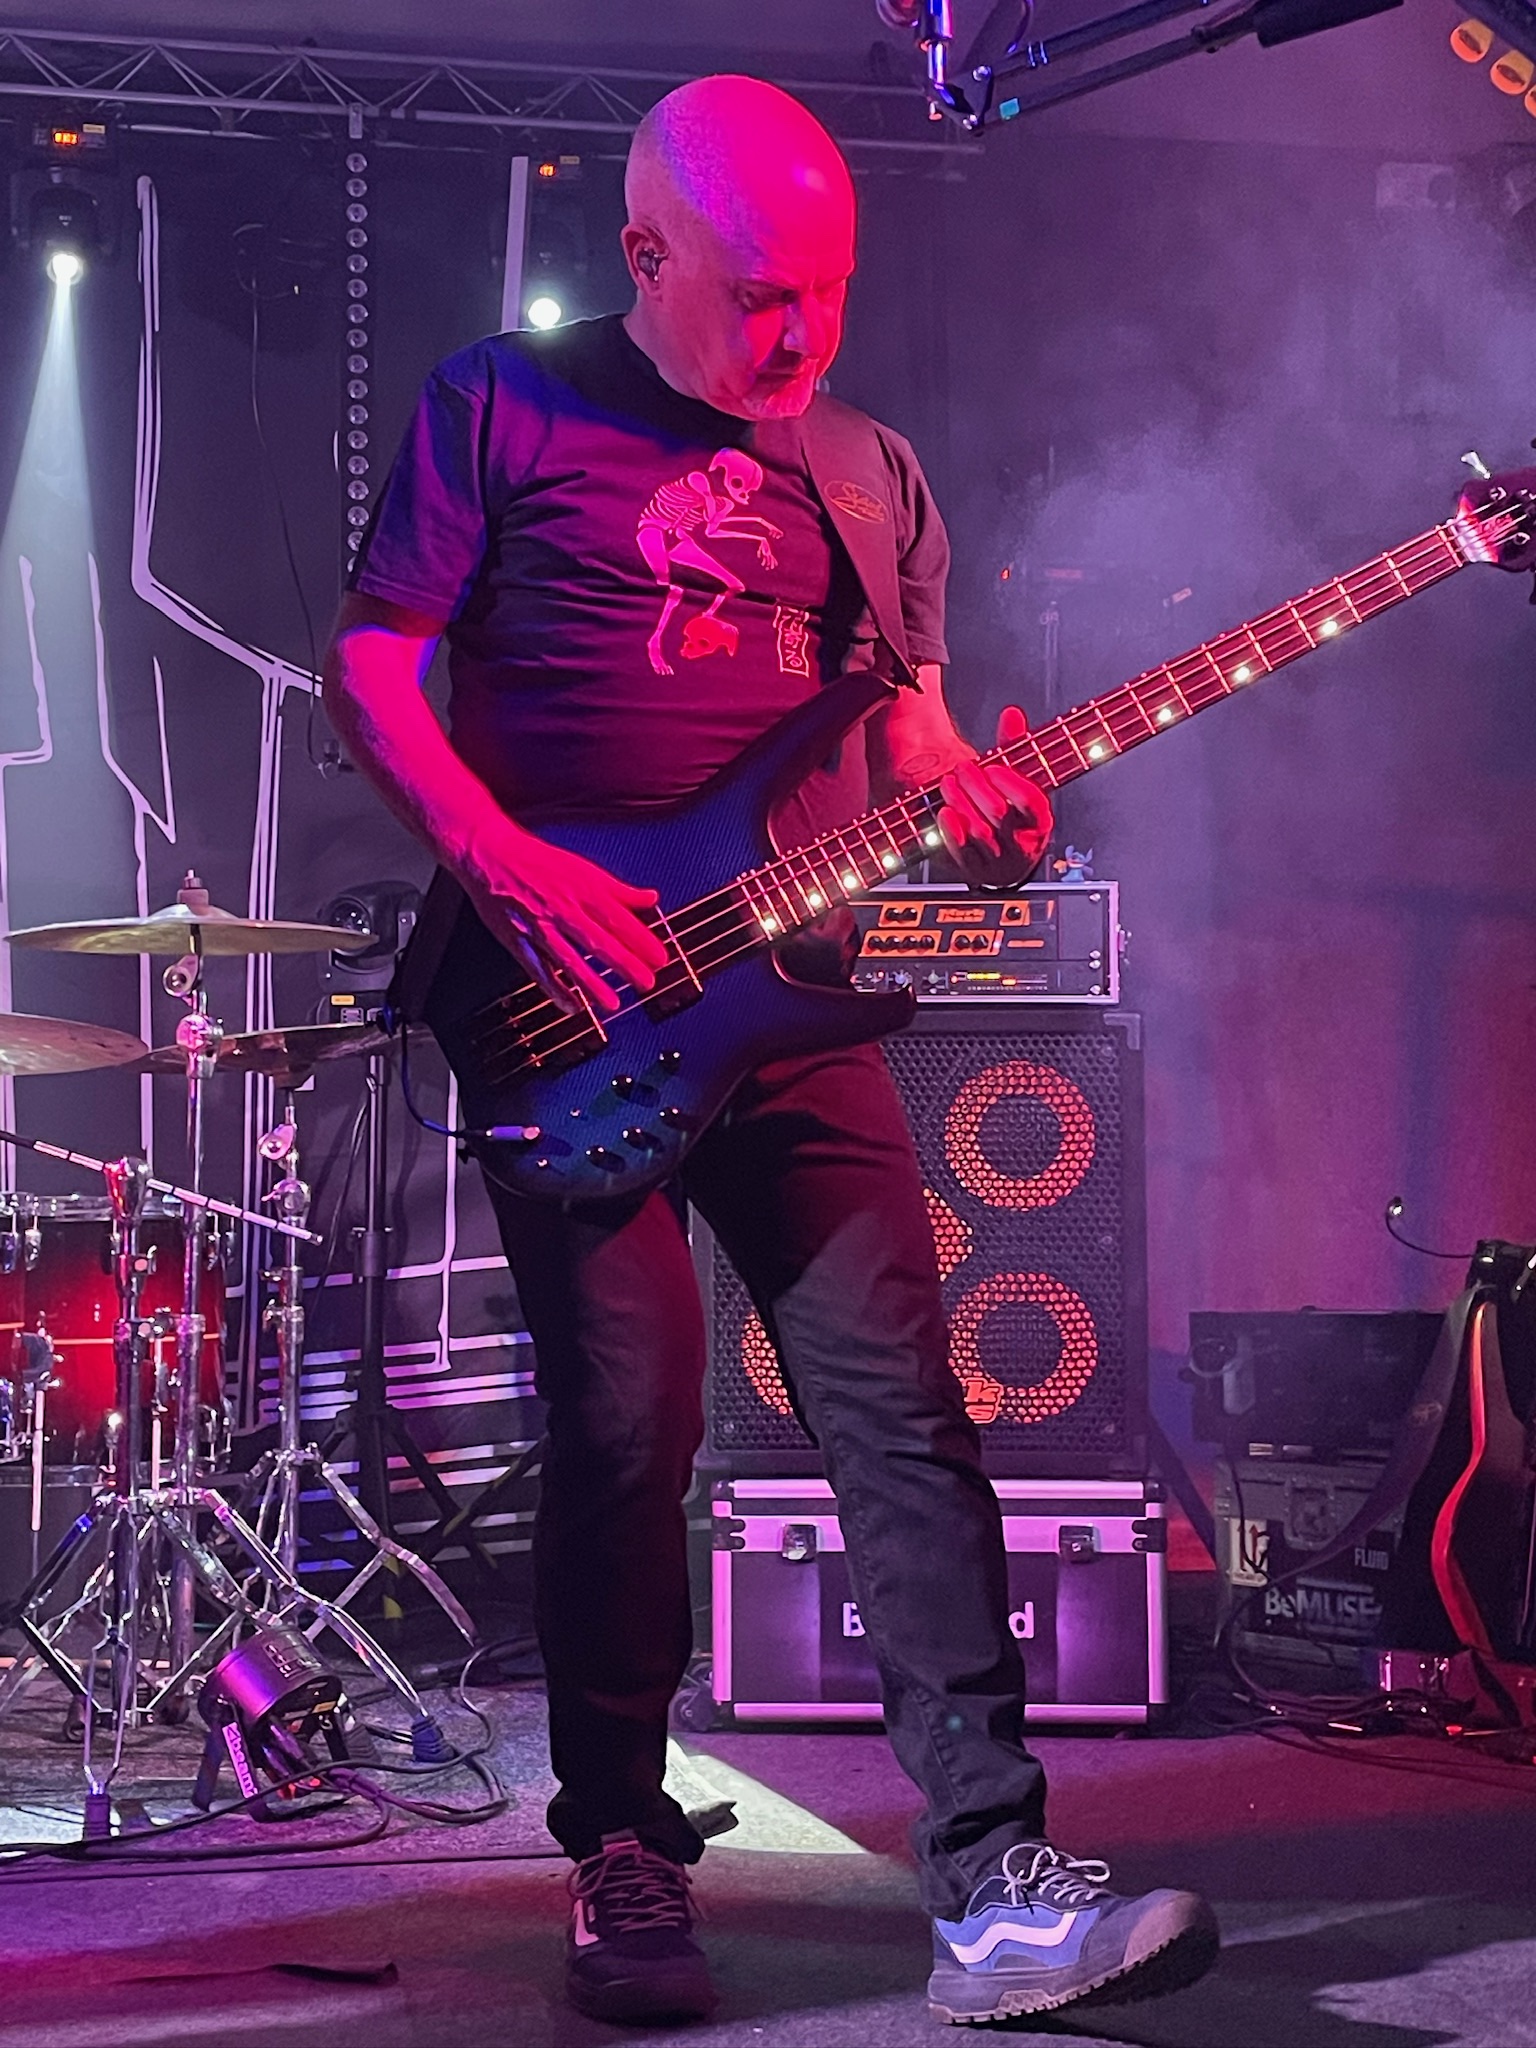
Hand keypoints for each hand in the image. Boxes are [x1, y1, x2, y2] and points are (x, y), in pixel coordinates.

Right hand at [457, 819, 669, 1017]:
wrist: (489, 854)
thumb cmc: (537, 862)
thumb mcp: (584, 869)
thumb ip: (619, 890)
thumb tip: (650, 899)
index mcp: (581, 889)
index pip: (618, 918)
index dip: (640, 941)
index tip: (659, 958)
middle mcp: (562, 909)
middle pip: (597, 940)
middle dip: (624, 964)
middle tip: (646, 983)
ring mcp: (539, 926)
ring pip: (568, 958)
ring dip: (591, 983)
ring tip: (612, 1003)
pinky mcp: (518, 940)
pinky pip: (538, 969)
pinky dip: (554, 989)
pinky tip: (571, 1005)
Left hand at [936, 706, 1054, 886]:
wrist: (1004, 858)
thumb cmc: (1012, 813)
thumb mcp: (1018, 780)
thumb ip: (1014, 748)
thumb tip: (1011, 714)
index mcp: (1040, 821)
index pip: (1031, 803)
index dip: (1010, 783)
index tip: (992, 767)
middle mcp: (1023, 844)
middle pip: (1000, 814)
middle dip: (977, 787)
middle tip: (963, 767)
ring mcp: (999, 860)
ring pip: (979, 832)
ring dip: (961, 803)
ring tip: (948, 782)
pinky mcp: (975, 871)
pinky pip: (962, 854)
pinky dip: (951, 832)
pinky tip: (944, 812)